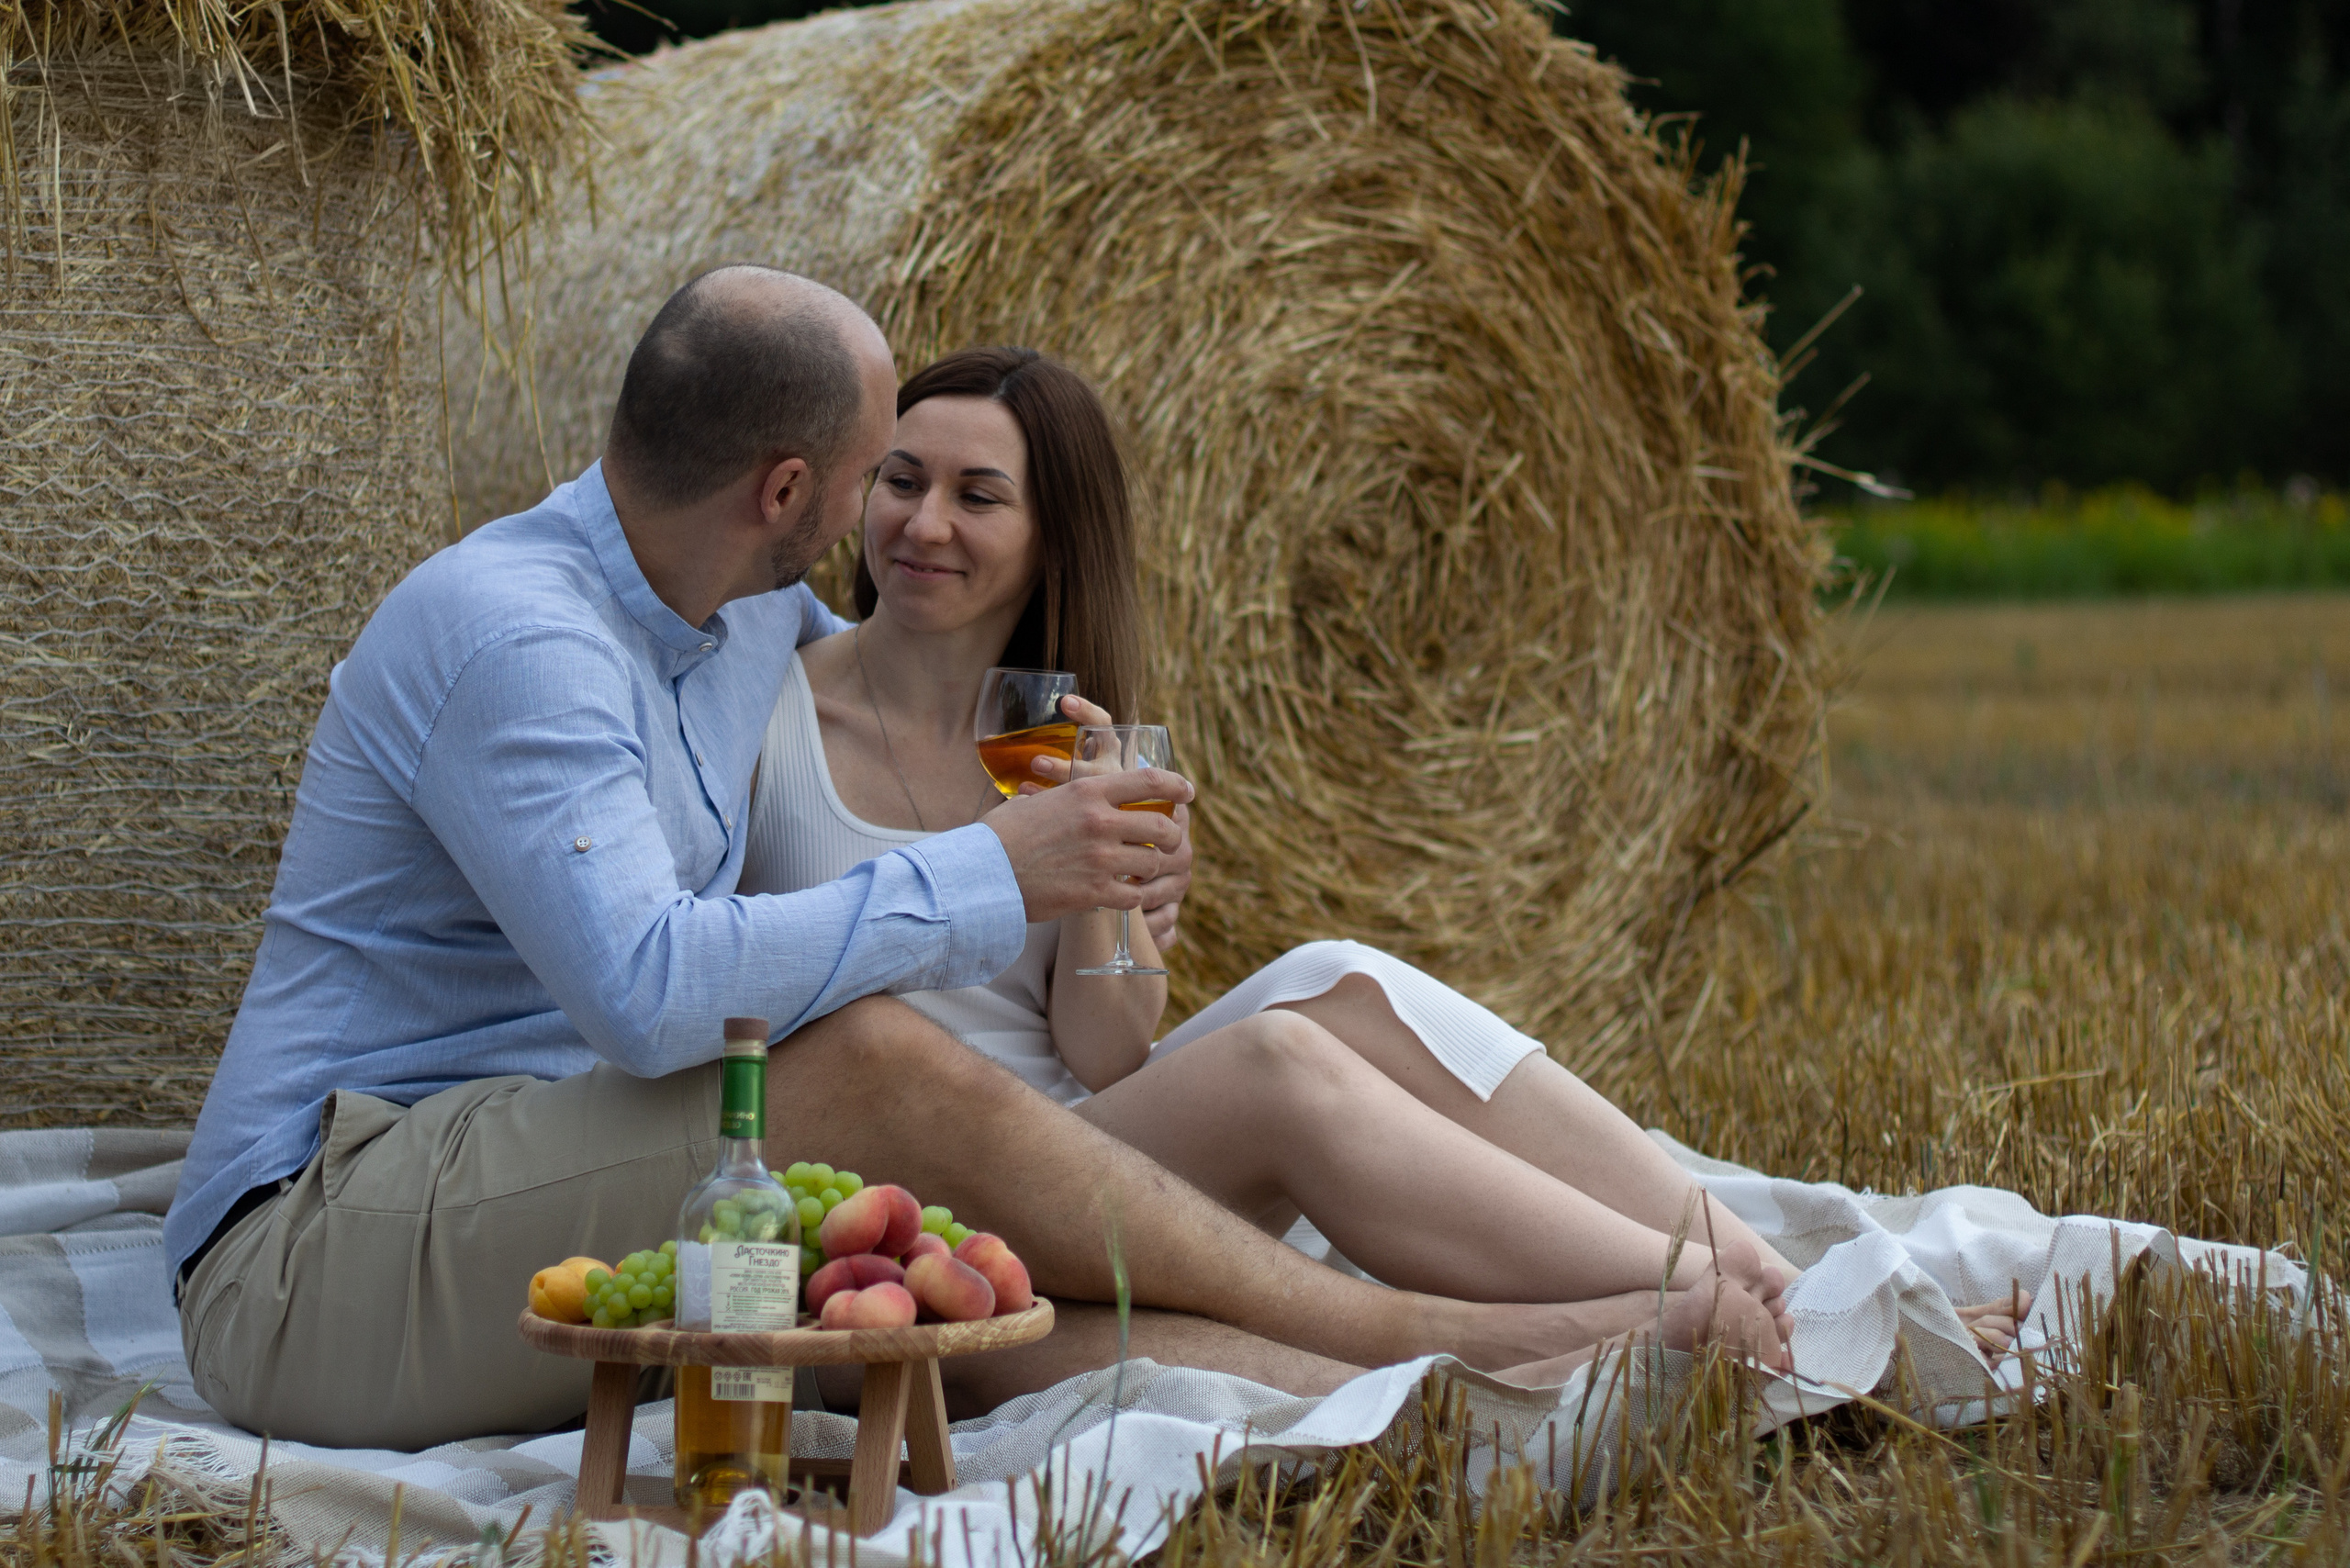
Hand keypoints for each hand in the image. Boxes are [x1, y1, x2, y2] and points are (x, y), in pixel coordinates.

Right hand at [983, 768, 1193, 921]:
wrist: (982, 874)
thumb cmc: (1001, 837)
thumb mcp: (1035, 801)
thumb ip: (1063, 798)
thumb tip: (1069, 796)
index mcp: (1087, 791)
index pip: (1149, 781)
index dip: (1175, 785)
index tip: (1187, 792)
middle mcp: (1100, 822)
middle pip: (1162, 827)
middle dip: (1173, 836)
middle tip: (1170, 842)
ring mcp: (1100, 859)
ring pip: (1152, 863)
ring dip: (1151, 869)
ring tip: (1140, 871)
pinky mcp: (1094, 893)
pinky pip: (1134, 896)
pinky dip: (1133, 897)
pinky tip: (1123, 895)